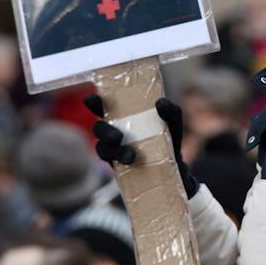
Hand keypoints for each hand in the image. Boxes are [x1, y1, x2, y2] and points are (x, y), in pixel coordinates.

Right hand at [82, 94, 198, 197]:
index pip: (104, 106)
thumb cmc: (170, 134)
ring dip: (115, 151)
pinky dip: (118, 162)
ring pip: (103, 148)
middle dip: (103, 131)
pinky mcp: (118, 165)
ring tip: (131, 156)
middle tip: (117, 137)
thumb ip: (170, 110)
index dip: (94, 102)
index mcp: (124, 114)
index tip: (90, 100)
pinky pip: (111, 164)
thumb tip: (159, 104)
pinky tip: (130, 164)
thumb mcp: (174, 120)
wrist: (175, 163)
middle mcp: (115, 130)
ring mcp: (115, 148)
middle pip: (99, 128)